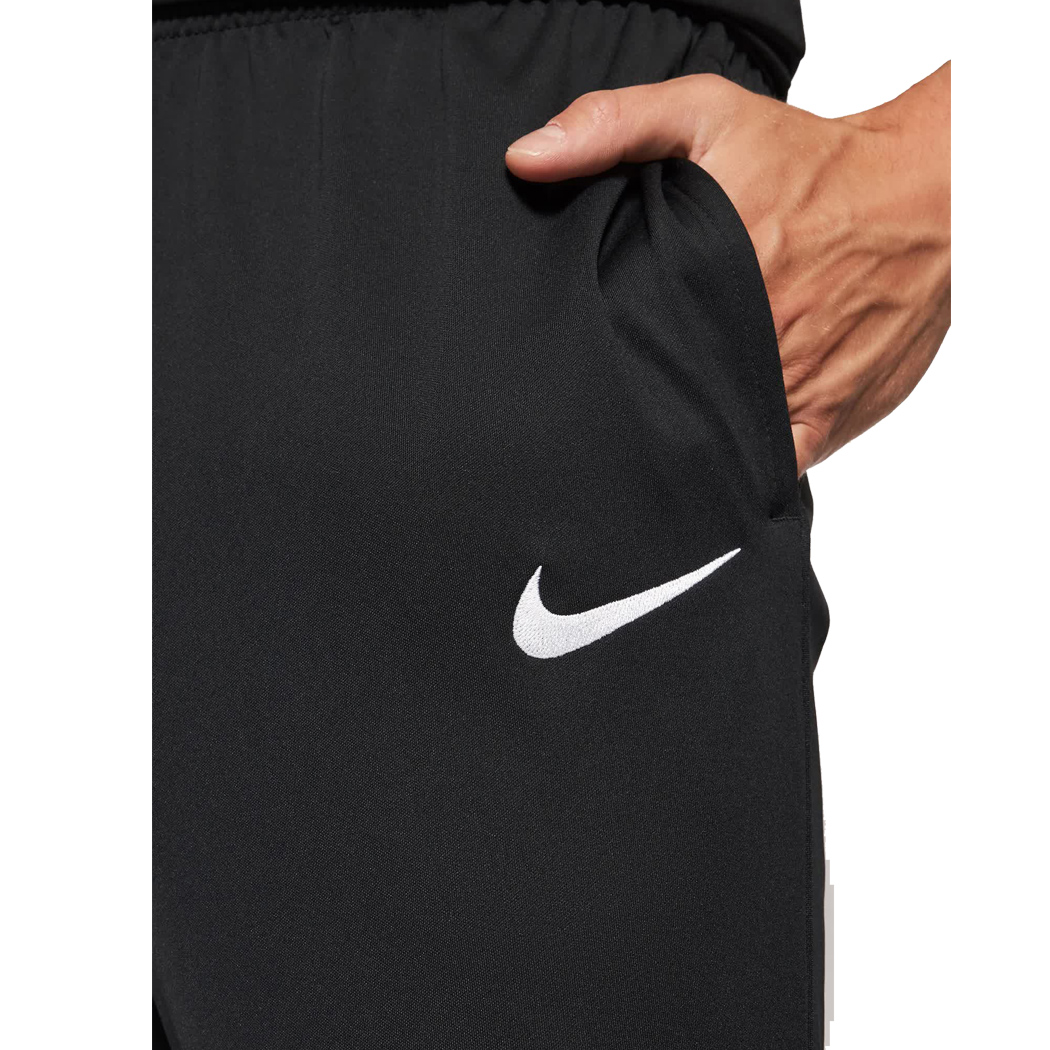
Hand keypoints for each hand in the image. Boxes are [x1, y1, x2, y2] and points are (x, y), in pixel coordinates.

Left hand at [506, 64, 950, 475]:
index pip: (629, 357)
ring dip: (690, 447)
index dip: (596, 378)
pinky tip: (720, 467)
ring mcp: (793, 391)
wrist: (928, 194)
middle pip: (668, 406)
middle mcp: (751, 345)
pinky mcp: (829, 418)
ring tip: (660, 442)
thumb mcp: (708, 114)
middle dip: (638, 412)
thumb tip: (527, 159)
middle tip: (615, 410)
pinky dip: (746, 470)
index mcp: (711, 282)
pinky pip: (776, 466)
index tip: (572, 385)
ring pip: (718, 446)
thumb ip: (614, 127)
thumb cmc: (816, 162)